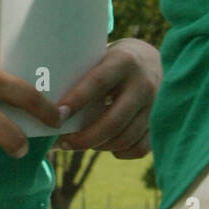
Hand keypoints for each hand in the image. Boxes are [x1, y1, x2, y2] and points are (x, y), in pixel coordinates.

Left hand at [55, 39, 161, 158]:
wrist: (155, 59)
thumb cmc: (115, 60)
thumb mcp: (103, 57)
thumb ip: (84, 75)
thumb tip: (47, 100)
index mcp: (124, 61)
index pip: (97, 83)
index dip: (77, 100)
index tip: (57, 115)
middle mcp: (143, 83)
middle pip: (112, 120)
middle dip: (85, 137)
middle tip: (64, 143)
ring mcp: (155, 105)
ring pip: (125, 137)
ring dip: (99, 146)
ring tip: (81, 143)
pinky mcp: (161, 122)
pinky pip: (140, 148)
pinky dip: (121, 152)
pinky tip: (107, 146)